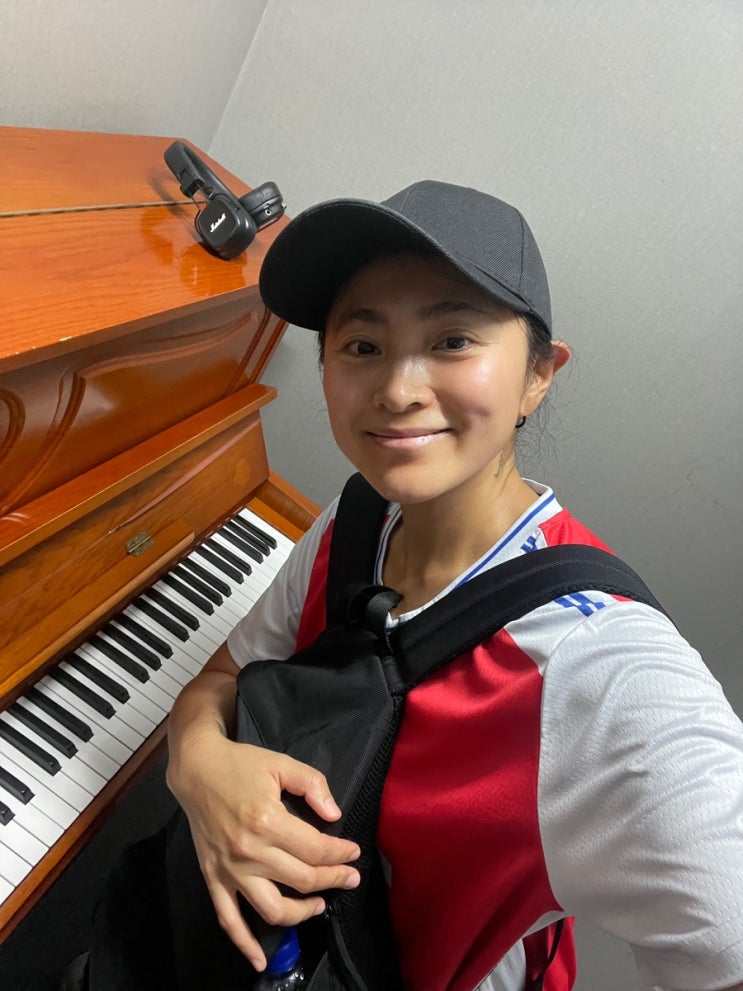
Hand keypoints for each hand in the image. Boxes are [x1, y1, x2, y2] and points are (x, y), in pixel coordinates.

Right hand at [168, 732, 360, 970]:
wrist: (197, 770)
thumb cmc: (242, 764)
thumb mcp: (282, 763)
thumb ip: (313, 785)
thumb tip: (335, 814)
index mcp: (268, 821)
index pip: (316, 849)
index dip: (341, 853)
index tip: (353, 852)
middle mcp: (250, 851)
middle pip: (302, 880)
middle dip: (333, 880)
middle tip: (349, 877)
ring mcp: (230, 869)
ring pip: (272, 908)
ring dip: (302, 913)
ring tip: (319, 905)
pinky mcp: (213, 878)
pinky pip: (229, 919)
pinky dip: (244, 944)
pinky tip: (261, 960)